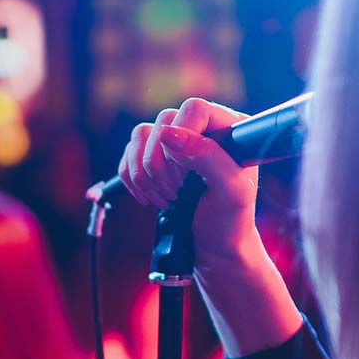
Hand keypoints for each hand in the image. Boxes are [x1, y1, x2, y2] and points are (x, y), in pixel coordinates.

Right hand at [116, 98, 303, 355]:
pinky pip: (128, 153)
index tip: (185, 171)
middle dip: (162, 163)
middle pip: (164, 120)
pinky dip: (132, 178)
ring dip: (145, 172)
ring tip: (166, 198)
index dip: (183, 136)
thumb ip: (207, 158)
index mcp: (230, 130)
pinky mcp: (155, 159)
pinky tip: (151, 197)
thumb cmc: (230, 223)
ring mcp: (177, 144)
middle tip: (177, 193)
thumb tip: (167, 134)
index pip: (195, 109)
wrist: (214, 249)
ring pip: (141, 135)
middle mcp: (203, 130)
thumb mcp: (230, 193)